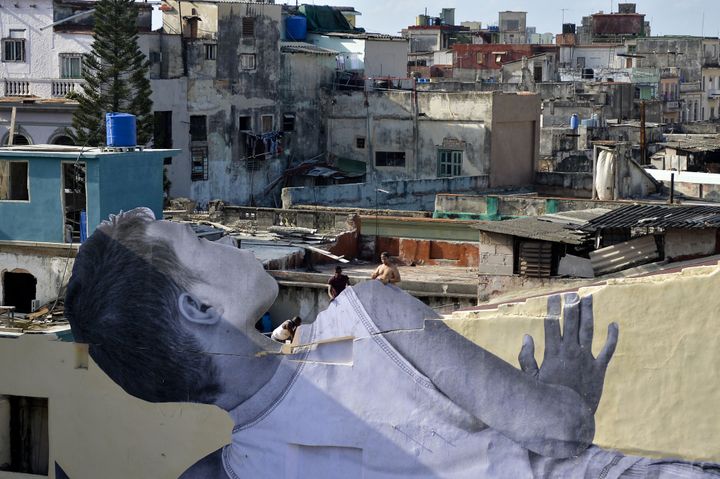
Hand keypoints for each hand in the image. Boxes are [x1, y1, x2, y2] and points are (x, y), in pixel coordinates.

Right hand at [518, 293, 617, 412]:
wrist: (571, 418)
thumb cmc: (548, 398)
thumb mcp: (532, 380)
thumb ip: (527, 358)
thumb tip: (527, 337)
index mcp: (554, 353)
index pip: (553, 325)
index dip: (553, 309)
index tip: (554, 296)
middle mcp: (571, 352)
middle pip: (572, 323)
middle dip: (572, 306)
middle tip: (572, 292)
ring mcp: (587, 359)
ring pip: (589, 330)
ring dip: (589, 313)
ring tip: (588, 297)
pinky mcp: (599, 369)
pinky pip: (608, 350)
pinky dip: (612, 337)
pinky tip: (614, 324)